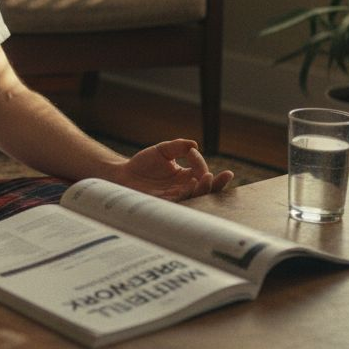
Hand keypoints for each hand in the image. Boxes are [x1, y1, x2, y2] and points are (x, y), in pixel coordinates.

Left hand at [107, 139, 232, 200]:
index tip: (191, 152)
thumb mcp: (162, 150)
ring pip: (195, 196)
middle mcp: (183, 188)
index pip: (201, 170)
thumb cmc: (143, 163)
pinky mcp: (164, 203)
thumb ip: (177, 146)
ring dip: (203, 188)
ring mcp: (175, 196)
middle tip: (225, 176)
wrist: (122, 174)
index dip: (199, 161)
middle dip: (217, 184)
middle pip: (206, 189)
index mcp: (186, 176)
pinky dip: (186, 193)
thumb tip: (195, 145)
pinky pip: (179, 201)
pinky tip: (191, 185)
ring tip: (207, 178)